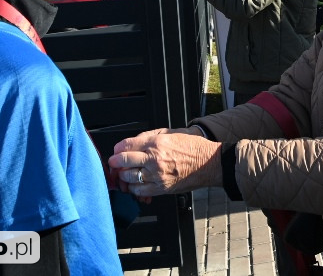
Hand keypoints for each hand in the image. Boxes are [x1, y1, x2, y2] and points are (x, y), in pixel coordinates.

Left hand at [108, 129, 222, 196]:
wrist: (208, 162)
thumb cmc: (192, 147)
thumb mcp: (171, 133)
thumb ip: (149, 136)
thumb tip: (133, 143)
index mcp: (156, 142)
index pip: (126, 145)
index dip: (117, 149)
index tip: (115, 152)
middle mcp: (154, 158)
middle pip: (124, 161)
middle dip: (115, 163)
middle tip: (114, 164)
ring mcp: (157, 175)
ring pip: (129, 177)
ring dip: (124, 176)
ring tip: (125, 174)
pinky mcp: (161, 188)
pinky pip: (139, 191)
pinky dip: (134, 188)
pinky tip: (136, 184)